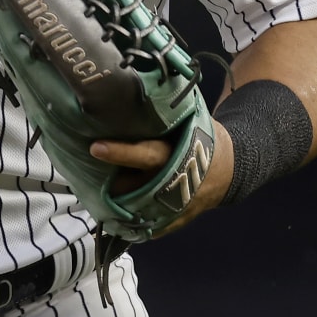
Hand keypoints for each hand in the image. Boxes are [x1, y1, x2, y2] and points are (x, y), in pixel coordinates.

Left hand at [90, 119, 233, 235]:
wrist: (230, 169)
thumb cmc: (204, 137)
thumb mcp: (192, 120)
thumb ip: (166, 115)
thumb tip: (133, 88)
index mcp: (179, 154)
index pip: (146, 154)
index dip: (121, 152)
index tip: (95, 147)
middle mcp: (175, 183)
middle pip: (136, 189)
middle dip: (111, 186)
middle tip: (86, 178)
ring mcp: (177, 207)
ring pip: (139, 212)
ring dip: (116, 207)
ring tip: (92, 197)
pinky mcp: (176, 221)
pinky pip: (150, 228)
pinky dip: (132, 225)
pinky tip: (112, 219)